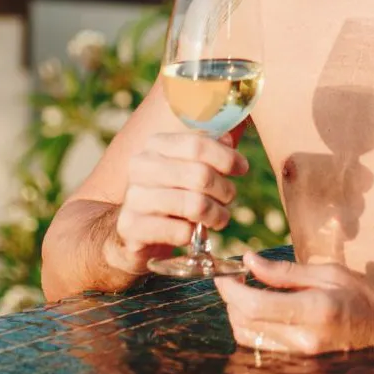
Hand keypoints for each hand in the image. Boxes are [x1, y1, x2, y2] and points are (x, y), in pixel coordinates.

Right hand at [101, 129, 245, 277]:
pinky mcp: (131, 227)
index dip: (226, 157)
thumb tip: (228, 138)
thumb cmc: (169, 195)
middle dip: (225, 190)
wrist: (132, 232)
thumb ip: (206, 151)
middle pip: (200, 175)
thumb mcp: (186, 168)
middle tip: (228, 199)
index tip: (242, 168)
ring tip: (219, 218)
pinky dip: (193, 235)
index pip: (197, 144)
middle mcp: (140, 166)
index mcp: (154, 146)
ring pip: (194, 204)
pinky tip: (191, 233)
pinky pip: (180, 232)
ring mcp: (134, 197)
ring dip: (216, 215)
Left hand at [216, 253, 373, 354]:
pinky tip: (262, 313)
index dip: (230, 290)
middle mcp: (305, 339)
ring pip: (250, 339)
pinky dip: (253, 330)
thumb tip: (249, 260)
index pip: (254, 306)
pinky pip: (263, 349)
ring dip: (238, 316)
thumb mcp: (329, 273)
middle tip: (234, 280)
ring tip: (247, 294)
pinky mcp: (301, 365)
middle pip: (246, 324)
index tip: (223, 275)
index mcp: (314, 310)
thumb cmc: (364, 298)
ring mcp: (303, 357)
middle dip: (231, 301)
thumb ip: (285, 271)